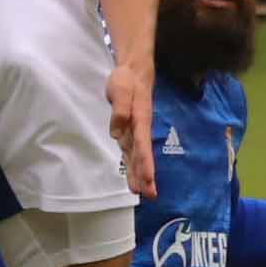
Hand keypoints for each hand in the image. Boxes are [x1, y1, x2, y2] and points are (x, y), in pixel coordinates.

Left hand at [108, 55, 155, 197]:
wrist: (134, 72)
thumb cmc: (127, 80)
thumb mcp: (121, 89)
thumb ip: (120, 109)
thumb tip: (117, 132)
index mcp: (140, 119)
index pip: (142, 144)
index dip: (145, 163)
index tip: (148, 179)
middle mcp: (140, 129)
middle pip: (142, 155)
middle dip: (145, 175)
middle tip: (149, 194)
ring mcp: (135, 131)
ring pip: (137, 156)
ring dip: (139, 174)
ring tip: (141, 192)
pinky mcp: (129, 131)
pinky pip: (131, 151)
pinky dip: (132, 165)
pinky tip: (133, 178)